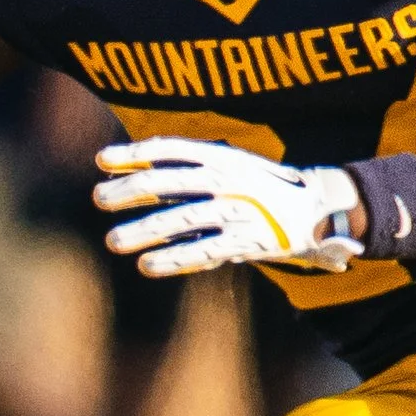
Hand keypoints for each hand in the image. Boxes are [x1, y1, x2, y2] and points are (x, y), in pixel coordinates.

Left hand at [95, 136, 362, 278]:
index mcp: (221, 156)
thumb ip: (186, 170)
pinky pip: (203, 251)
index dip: (134, 153)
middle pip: (168, 182)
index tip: (101, 161)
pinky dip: (173, 259)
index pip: (169, 149)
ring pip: (179, 220)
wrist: (317, 210)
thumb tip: (131, 171)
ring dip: (143, 230)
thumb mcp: (228, 166)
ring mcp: (235, 211)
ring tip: (113, 241)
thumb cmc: (259, 188)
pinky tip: (147, 265)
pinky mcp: (245, 242)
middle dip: (129, 190)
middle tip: (98, 200)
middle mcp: (226, 180)